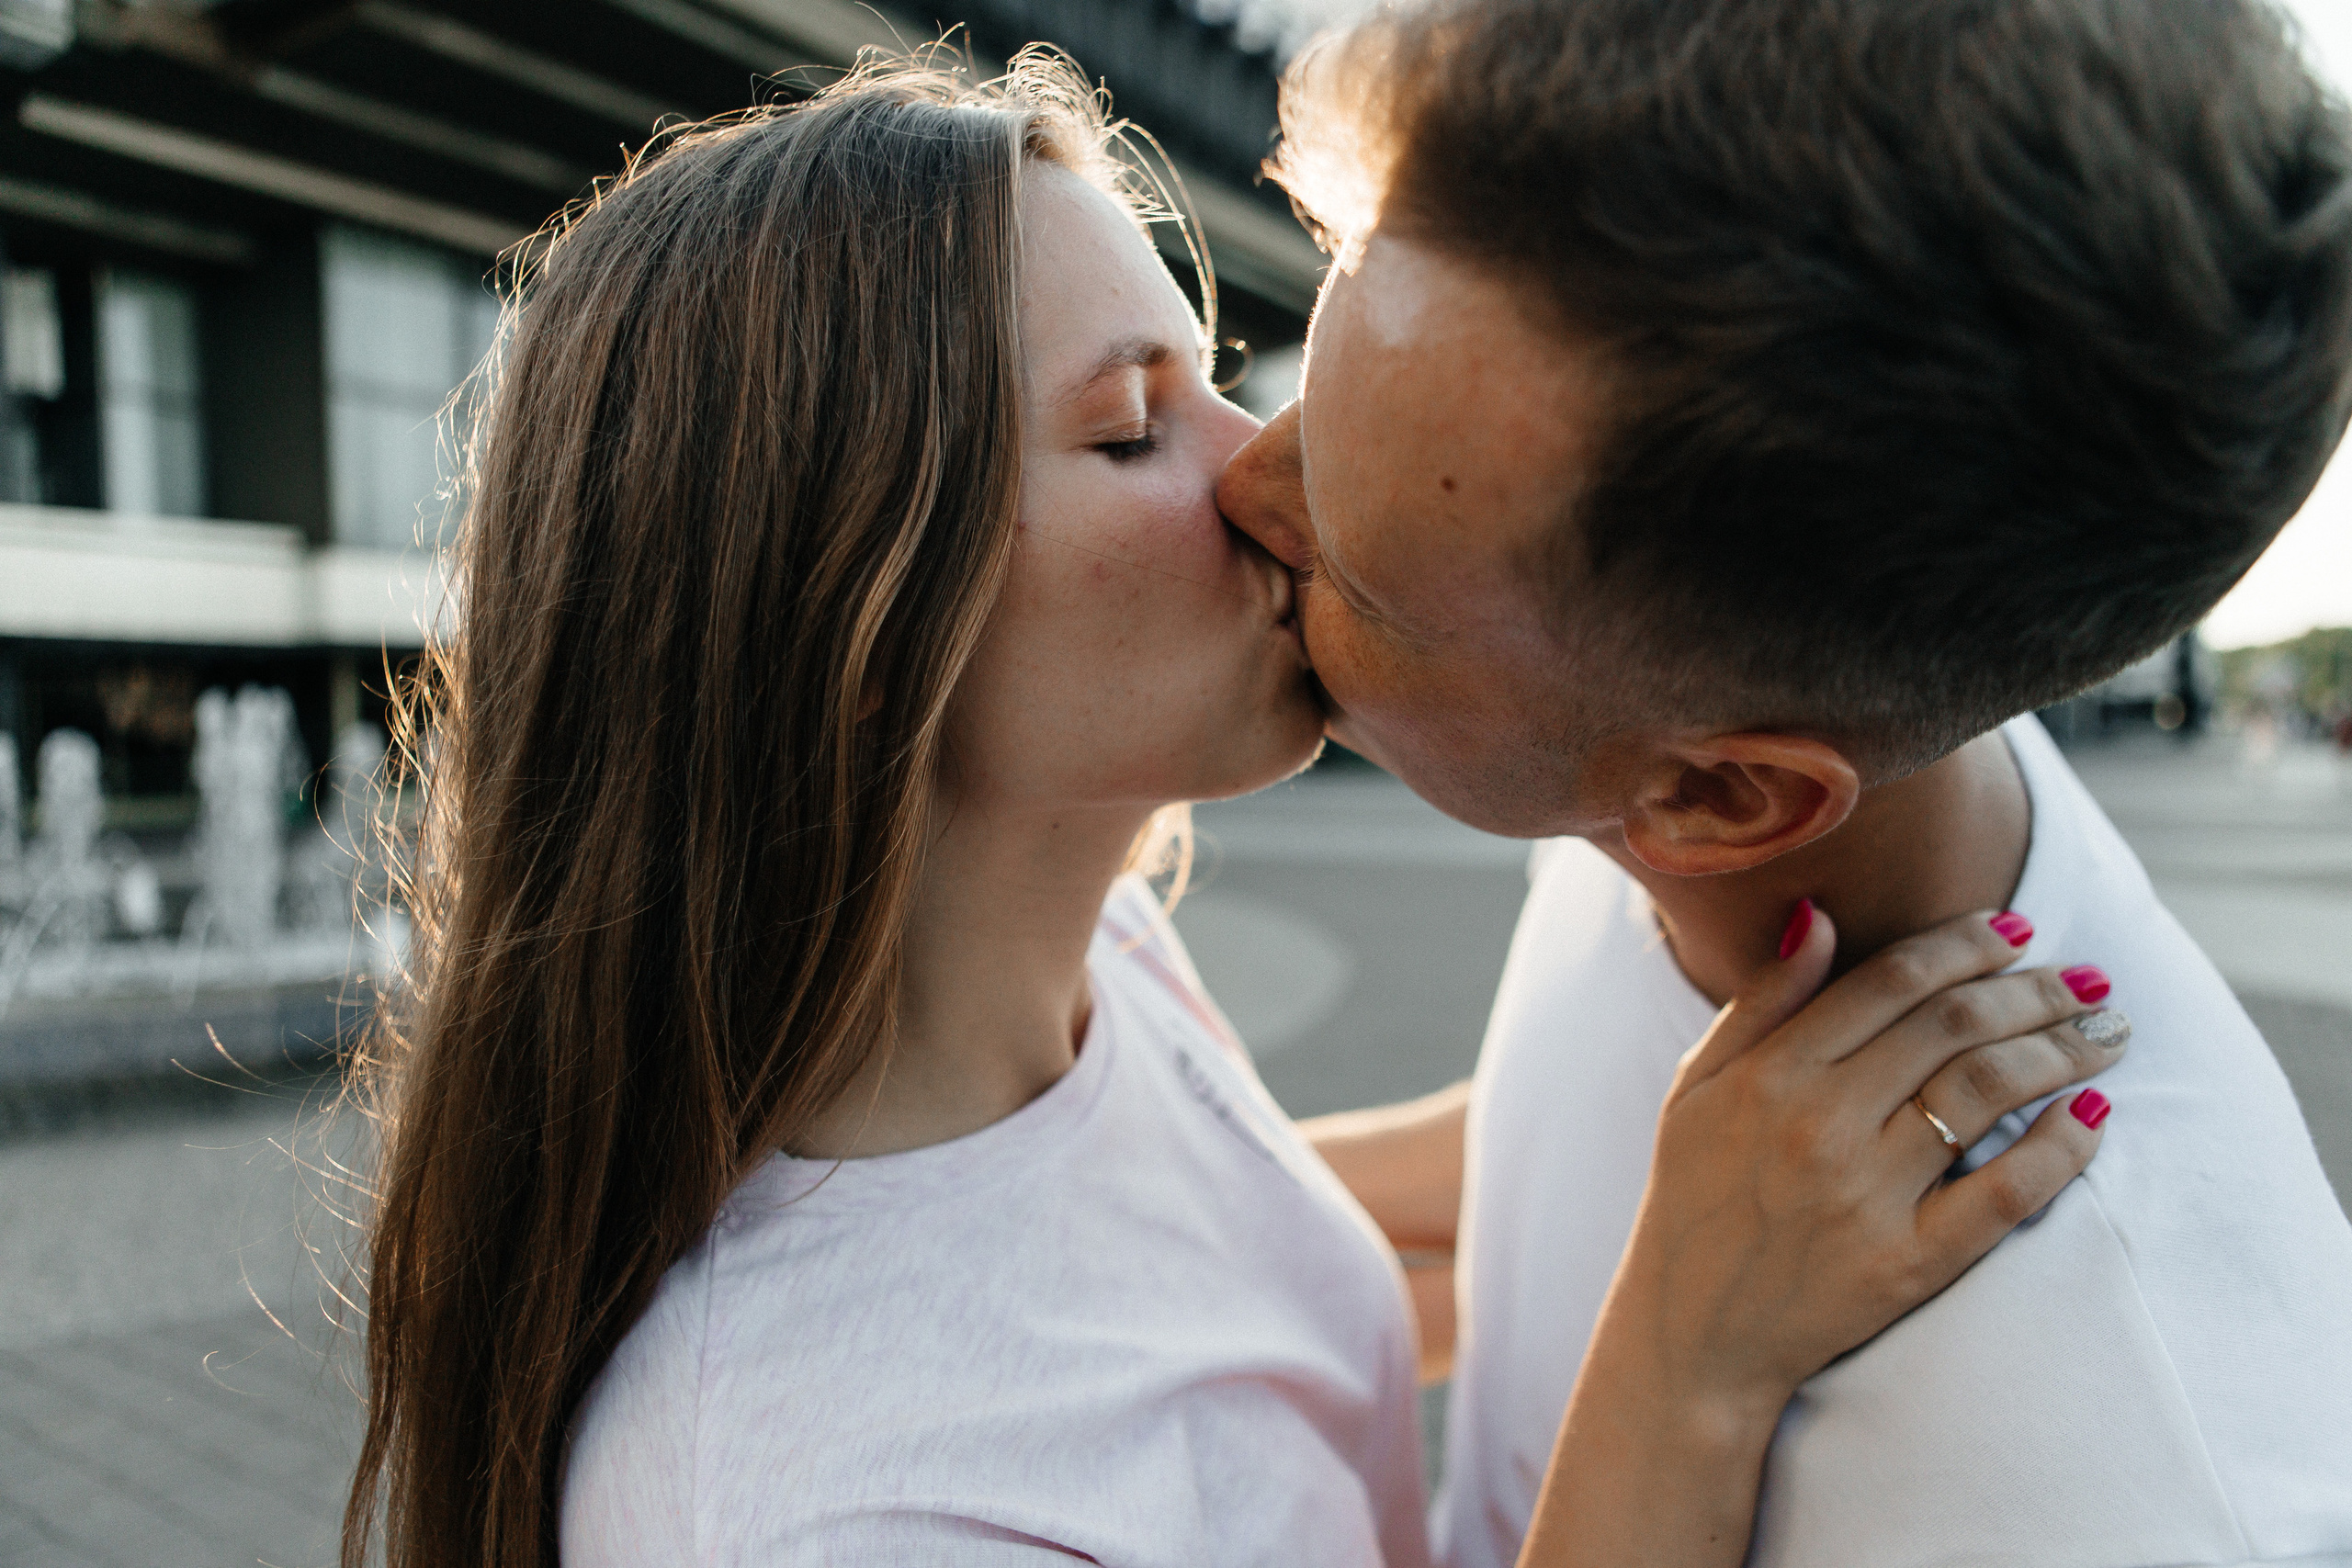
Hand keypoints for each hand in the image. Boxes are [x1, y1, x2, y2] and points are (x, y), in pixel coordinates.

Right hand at [1519, 904, 2123, 1567]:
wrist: (1691, 1333)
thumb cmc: (1692, 1198)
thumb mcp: (1695, 1087)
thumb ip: (1761, 1001)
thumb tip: (1819, 917)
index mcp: (1769, 1074)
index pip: (1892, 981)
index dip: (1965, 943)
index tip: (2017, 928)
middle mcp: (1820, 1125)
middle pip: (1953, 1026)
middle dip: (2032, 990)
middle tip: (2081, 981)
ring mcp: (1867, 1196)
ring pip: (1987, 1092)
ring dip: (2060, 1051)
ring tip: (2103, 1033)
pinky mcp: (1907, 1264)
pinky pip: (2003, 1194)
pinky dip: (2059, 1147)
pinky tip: (2092, 1114)